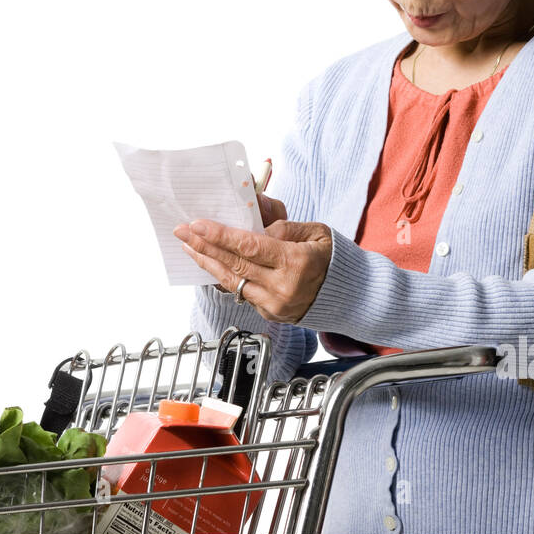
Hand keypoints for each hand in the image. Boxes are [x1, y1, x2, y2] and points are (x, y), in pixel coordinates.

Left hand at [173, 212, 331, 324]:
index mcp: (296, 261)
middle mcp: (283, 287)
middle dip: (204, 246)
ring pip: (232, 282)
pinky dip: (225, 277)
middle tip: (182, 231)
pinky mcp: (271, 315)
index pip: (248, 246)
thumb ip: (282, 225)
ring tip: (189, 247)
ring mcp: (276, 305)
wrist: (351, 296)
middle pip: (234, 264)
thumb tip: (253, 219)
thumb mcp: (315, 232)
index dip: (219, 235)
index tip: (197, 224)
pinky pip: (242, 293)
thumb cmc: (332, 258)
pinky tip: (212, 264)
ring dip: (208, 263)